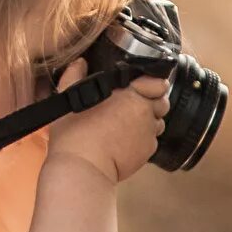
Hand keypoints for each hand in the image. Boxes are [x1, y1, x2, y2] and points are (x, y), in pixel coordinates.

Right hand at [46, 63, 169, 184]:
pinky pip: (151, 141)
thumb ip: (75, 75)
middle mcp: (144, 112)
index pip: (158, 83)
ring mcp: (148, 133)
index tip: (142, 87)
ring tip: (125, 126)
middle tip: (131, 108)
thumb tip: (79, 63)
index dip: (152, 85)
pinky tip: (123, 142)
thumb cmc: (75, 134)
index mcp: (130, 93)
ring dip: (147, 122)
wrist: (82, 168)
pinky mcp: (148, 152)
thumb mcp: (69, 98)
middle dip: (151, 103)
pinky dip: (142, 140)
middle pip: (161, 102)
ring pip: (157, 123)